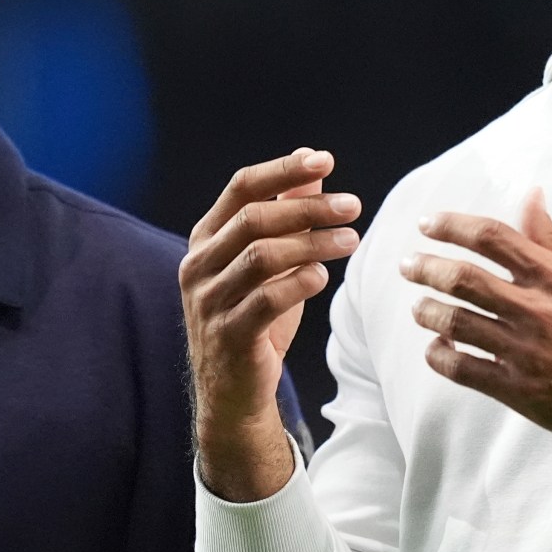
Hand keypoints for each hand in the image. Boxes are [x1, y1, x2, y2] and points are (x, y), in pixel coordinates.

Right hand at [181, 149, 363, 501]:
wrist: (233, 392)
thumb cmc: (255, 319)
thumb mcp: (272, 264)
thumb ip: (288, 217)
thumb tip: (316, 169)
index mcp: (206, 239)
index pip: (241, 188)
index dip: (283, 170)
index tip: (324, 160)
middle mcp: (198, 266)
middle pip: (253, 219)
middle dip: (308, 208)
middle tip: (353, 206)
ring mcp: (208, 301)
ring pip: (260, 256)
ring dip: (312, 243)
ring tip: (351, 240)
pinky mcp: (228, 335)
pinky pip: (266, 300)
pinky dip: (299, 283)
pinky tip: (323, 278)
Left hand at [402, 187, 551, 449]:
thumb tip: (530, 196)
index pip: (493, 238)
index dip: (454, 226)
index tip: (428, 224)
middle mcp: (536, 310)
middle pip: (463, 278)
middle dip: (426, 268)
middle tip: (409, 265)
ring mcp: (524, 351)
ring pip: (456, 322)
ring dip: (428, 311)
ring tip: (419, 307)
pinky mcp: (518, 389)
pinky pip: (463, 369)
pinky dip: (440, 356)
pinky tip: (436, 347)